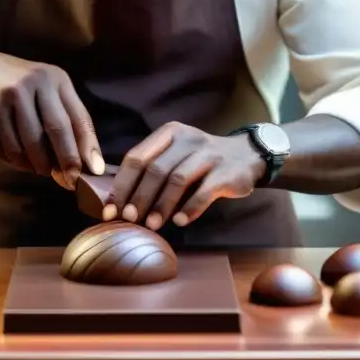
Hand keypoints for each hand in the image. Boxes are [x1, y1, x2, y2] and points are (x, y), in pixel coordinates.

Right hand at [0, 46, 103, 188]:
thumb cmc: (16, 83)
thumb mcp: (45, 86)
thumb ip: (66, 117)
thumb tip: (86, 161)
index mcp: (50, 78)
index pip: (76, 118)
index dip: (86, 148)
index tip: (94, 172)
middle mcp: (27, 85)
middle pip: (54, 133)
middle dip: (64, 162)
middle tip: (69, 181)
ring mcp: (1, 101)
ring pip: (26, 149)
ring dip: (35, 165)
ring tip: (37, 165)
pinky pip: (3, 151)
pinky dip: (13, 160)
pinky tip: (15, 154)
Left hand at [104, 121, 265, 230]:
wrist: (247, 155)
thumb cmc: (200, 160)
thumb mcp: (175, 154)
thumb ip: (151, 170)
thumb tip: (118, 202)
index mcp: (168, 133)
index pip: (137, 157)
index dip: (122, 185)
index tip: (112, 209)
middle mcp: (187, 139)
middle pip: (155, 169)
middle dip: (139, 197)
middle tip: (130, 219)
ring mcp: (208, 154)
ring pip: (177, 179)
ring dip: (162, 205)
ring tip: (152, 225)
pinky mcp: (226, 172)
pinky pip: (204, 191)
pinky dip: (190, 208)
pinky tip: (180, 222)